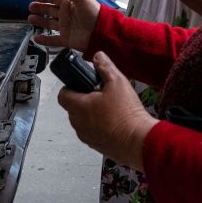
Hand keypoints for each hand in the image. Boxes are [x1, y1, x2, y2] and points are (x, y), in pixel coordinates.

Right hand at [28, 0, 99, 50]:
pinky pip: (53, 40)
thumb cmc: (95, 14)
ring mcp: (66, 27)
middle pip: (50, 10)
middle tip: (31, 7)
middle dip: (40, 8)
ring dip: (40, 21)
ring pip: (49, 23)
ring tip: (31, 19)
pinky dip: (44, 40)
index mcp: (70, 4)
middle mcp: (67, 15)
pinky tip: (37, 38)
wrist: (102, 32)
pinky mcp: (67, 39)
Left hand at [58, 51, 158, 170]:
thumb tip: (98, 56)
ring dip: (91, 114)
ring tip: (109, 108)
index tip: (82, 84)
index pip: (62, 95)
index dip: (70, 87)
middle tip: (100, 94)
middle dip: (83, 100)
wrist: (139, 141)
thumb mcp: (117, 82)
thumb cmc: (126, 113)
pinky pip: (92, 132)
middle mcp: (78, 123)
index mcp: (78, 106)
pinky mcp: (96, 146)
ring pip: (82, 121)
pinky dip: (98, 126)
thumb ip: (105, 67)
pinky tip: (114, 121)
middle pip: (72, 107)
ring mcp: (86, 136)